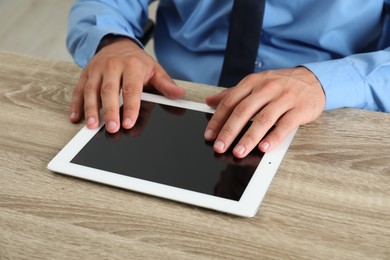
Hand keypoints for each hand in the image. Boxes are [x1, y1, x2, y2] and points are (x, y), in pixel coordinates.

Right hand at [69, 37, 184, 132]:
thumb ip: (166, 86)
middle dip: (110, 111)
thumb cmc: (138, 63)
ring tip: (91, 126)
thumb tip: (179, 96)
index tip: (129, 123)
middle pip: (109, 90)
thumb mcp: (156, 71)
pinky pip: (78, 89)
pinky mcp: (86, 73)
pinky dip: (76, 104)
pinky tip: (76, 118)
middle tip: (111, 128)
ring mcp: (97, 69)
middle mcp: (112, 66)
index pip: (131, 89)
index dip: (130, 107)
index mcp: (132, 66)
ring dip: (91, 109)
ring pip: (91, 90)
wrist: (118, 44)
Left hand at [204, 67, 325, 157]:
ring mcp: (284, 98)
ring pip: (263, 119)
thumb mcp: (255, 84)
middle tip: (220, 147)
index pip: (230, 102)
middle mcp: (267, 88)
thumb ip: (232, 94)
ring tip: (239, 151)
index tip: (210, 135)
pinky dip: (274, 137)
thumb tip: (209, 101)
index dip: (218, 119)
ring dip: (249, 138)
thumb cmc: (280, 85)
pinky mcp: (299, 109)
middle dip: (229, 131)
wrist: (313, 80)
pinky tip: (264, 148)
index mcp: (252, 82)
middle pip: (244, 111)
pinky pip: (285, 125)